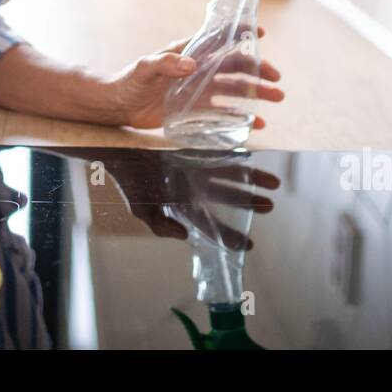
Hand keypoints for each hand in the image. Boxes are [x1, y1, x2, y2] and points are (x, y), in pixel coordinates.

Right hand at [70, 148, 281, 249]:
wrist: (117, 147)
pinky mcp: (195, 145)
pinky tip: (254, 157)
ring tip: (274, 184)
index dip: (229, 236)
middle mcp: (193, 185)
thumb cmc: (128, 179)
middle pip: (227, 197)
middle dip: (249, 203)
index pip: (210, 224)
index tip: (250, 246)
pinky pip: (222, 151)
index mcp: (182, 203)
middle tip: (270, 206)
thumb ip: (160, 225)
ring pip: (231, 175)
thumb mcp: (140, 208)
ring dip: (252, 180)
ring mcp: (195, 165)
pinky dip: (238, 155)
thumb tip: (183, 236)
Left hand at [100, 26, 283, 129]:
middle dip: (257, 70)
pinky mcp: (194, 109)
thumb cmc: (128, 81)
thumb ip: (165, 63)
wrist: (117, 105)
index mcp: (188, 52)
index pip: (218, 39)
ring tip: (276, 97)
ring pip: (234, 89)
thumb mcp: (145, 69)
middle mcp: (197, 69)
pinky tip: (256, 124)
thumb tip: (190, 64)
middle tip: (276, 79)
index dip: (239, 33)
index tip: (260, 32)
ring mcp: (198, 89)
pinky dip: (240, 117)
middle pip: (234, 66)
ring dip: (255, 92)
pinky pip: (222, 112)